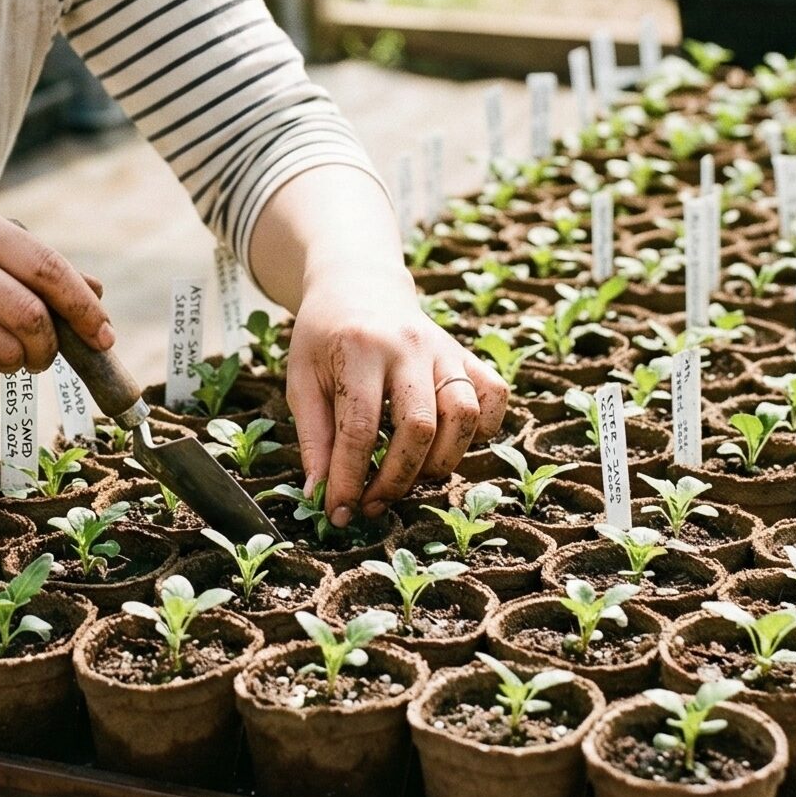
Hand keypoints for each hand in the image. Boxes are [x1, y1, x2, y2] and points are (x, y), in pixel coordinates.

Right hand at [0, 202, 109, 385]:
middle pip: (30, 317)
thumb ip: (28, 263)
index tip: (104, 333)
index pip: (47, 267)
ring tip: (3, 354)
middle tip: (43, 356)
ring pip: (2, 351)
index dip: (84, 306)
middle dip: (48, 347)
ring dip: (14, 363)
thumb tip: (97, 291)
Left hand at [285, 265, 506, 526]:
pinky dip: (483, 427)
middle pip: (419, 426)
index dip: (349, 478)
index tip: (339, 512)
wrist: (358, 284)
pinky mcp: (466, 353)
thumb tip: (320, 496)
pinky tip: (451, 442)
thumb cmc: (324, 338)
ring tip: (411, 477)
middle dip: (397, 479)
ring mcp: (444, 348)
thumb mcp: (301, 379)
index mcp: (358, 348)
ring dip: (441, 460)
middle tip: (373, 503)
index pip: (358, 427)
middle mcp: (408, 346)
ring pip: (464, 413)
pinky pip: (494, 394)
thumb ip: (313, 438)